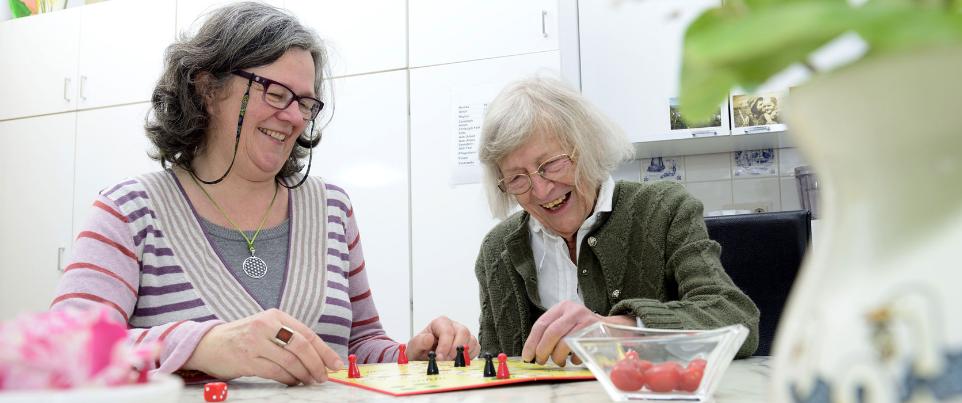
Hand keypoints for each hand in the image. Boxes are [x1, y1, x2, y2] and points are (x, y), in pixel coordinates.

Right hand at [183, 308, 342, 384]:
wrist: (208, 344)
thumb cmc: (243, 337)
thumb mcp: (266, 328)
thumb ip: (289, 337)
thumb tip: (319, 356)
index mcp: (275, 315)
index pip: (307, 334)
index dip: (324, 351)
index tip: (335, 364)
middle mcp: (265, 325)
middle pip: (301, 347)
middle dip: (317, 364)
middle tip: (323, 376)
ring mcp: (255, 342)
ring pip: (290, 361)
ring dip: (303, 374)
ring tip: (309, 380)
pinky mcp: (246, 359)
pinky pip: (275, 372)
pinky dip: (288, 379)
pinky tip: (293, 382)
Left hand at [406, 316, 479, 360]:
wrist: (423, 359)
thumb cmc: (420, 351)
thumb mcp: (414, 347)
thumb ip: (419, 342)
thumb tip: (429, 338)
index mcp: (440, 323)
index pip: (447, 330)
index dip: (445, 345)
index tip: (440, 358)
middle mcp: (453, 326)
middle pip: (463, 332)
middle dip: (455, 349)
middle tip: (446, 361)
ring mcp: (462, 334)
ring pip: (471, 340)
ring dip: (462, 354)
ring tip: (450, 361)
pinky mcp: (469, 343)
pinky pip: (476, 348)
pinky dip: (469, 356)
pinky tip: (458, 360)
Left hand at [521, 301, 634, 366]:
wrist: (609, 328)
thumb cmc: (580, 328)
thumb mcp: (564, 322)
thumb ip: (549, 333)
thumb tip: (530, 352)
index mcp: (562, 307)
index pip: (541, 324)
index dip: (531, 342)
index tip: (527, 356)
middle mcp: (574, 311)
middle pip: (552, 333)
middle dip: (543, 351)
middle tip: (540, 361)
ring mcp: (587, 321)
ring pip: (565, 343)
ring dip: (557, 357)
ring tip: (558, 361)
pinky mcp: (597, 334)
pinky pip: (579, 350)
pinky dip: (573, 359)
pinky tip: (573, 358)